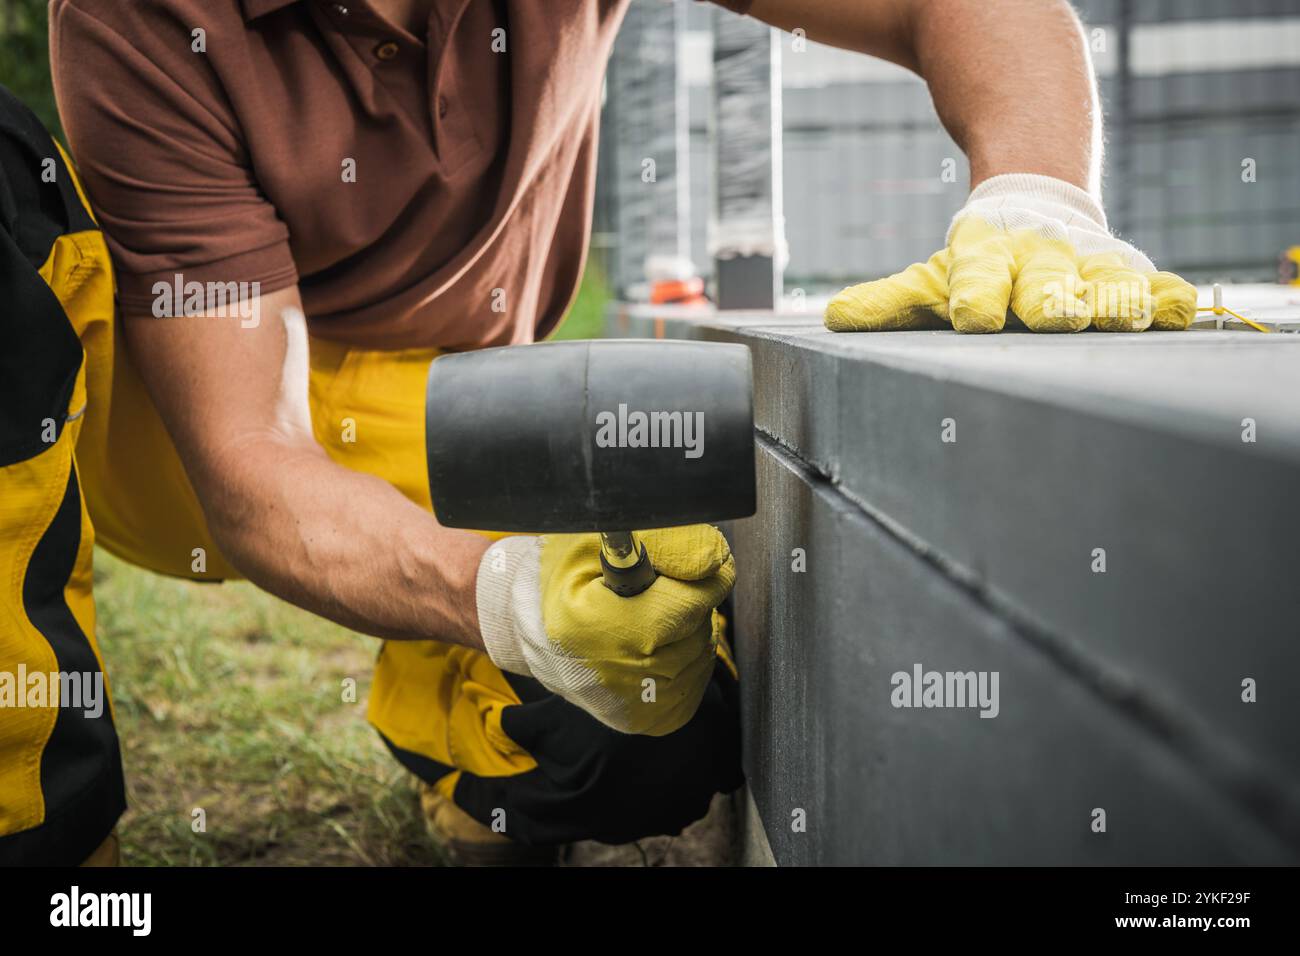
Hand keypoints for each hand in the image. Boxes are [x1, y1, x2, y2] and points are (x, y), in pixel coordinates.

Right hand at [475, 525, 734, 735]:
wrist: (534, 630)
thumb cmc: (565, 578)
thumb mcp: (602, 540)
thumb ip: (665, 543)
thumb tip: (715, 560)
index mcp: (602, 628)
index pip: (692, 601)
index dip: (700, 574)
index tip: (687, 563)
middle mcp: (621, 678)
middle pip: (699, 627)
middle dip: (688, 601)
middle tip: (653, 591)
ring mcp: (638, 707)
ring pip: (702, 653)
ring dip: (687, 628)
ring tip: (649, 616)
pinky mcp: (650, 721)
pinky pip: (696, 680)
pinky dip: (685, 656)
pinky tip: (654, 644)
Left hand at [824, 173, 1196, 333]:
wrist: (1037, 201)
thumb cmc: (977, 264)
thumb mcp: (934, 278)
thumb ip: (890, 302)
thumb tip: (835, 319)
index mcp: (986, 258)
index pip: (977, 276)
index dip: (976, 293)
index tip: (974, 316)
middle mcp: (1040, 261)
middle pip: (1045, 281)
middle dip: (1048, 297)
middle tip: (1054, 312)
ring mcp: (1088, 265)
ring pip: (1102, 282)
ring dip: (1110, 299)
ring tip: (1118, 315)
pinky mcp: (1130, 272)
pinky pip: (1154, 285)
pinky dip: (1166, 297)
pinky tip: (1178, 310)